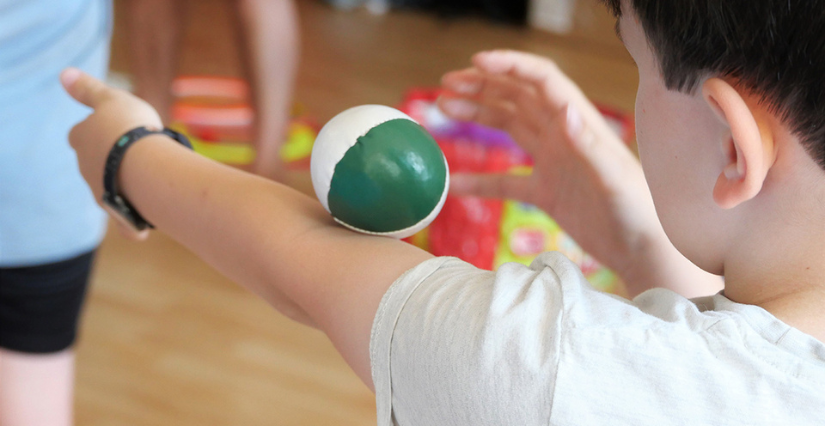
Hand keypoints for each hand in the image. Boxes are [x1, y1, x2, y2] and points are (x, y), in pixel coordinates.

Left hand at [61, 68, 163, 239]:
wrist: (145, 167)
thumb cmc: (129, 129)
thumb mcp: (111, 98)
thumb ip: (88, 89)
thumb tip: (64, 73)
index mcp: (81, 139)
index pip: (80, 133)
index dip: (96, 130)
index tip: (117, 128)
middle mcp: (85, 167)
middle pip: (94, 162)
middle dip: (111, 159)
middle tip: (138, 151)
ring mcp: (100, 192)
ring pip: (110, 188)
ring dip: (125, 184)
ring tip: (150, 177)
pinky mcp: (118, 213)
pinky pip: (125, 221)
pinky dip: (132, 225)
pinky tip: (143, 226)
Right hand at [437, 50, 665, 291]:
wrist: (644, 254)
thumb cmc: (639, 215)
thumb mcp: (615, 180)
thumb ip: (590, 146)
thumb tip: (565, 110)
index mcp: (580, 125)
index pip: (541, 80)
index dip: (509, 66)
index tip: (476, 63)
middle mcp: (564, 137)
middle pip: (517, 97)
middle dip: (483, 85)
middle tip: (448, 83)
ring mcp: (553, 163)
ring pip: (508, 128)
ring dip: (477, 115)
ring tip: (443, 108)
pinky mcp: (547, 193)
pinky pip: (505, 181)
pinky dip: (479, 181)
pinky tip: (453, 184)